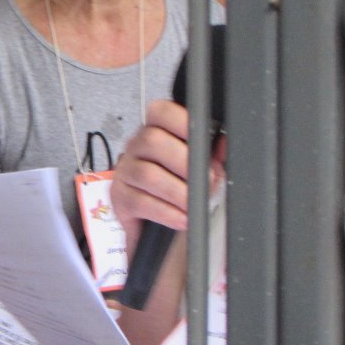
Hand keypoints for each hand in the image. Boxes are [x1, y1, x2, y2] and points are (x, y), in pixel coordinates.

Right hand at [111, 100, 225, 239]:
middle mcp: (137, 147)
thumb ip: (212, 157)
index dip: (179, 120)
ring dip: (176, 191)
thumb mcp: (200, 171)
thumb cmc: (179, 191)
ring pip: (147, 174)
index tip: (199, 137)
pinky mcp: (119, 197)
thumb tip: (225, 144)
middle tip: (205, 181)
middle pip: (153, 141)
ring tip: (192, 205)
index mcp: (158, 132)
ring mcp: (125, 171)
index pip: (161, 112)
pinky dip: (166, 212)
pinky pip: (140, 201)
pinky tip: (180, 218)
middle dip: (184, 163)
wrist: (160, 232)